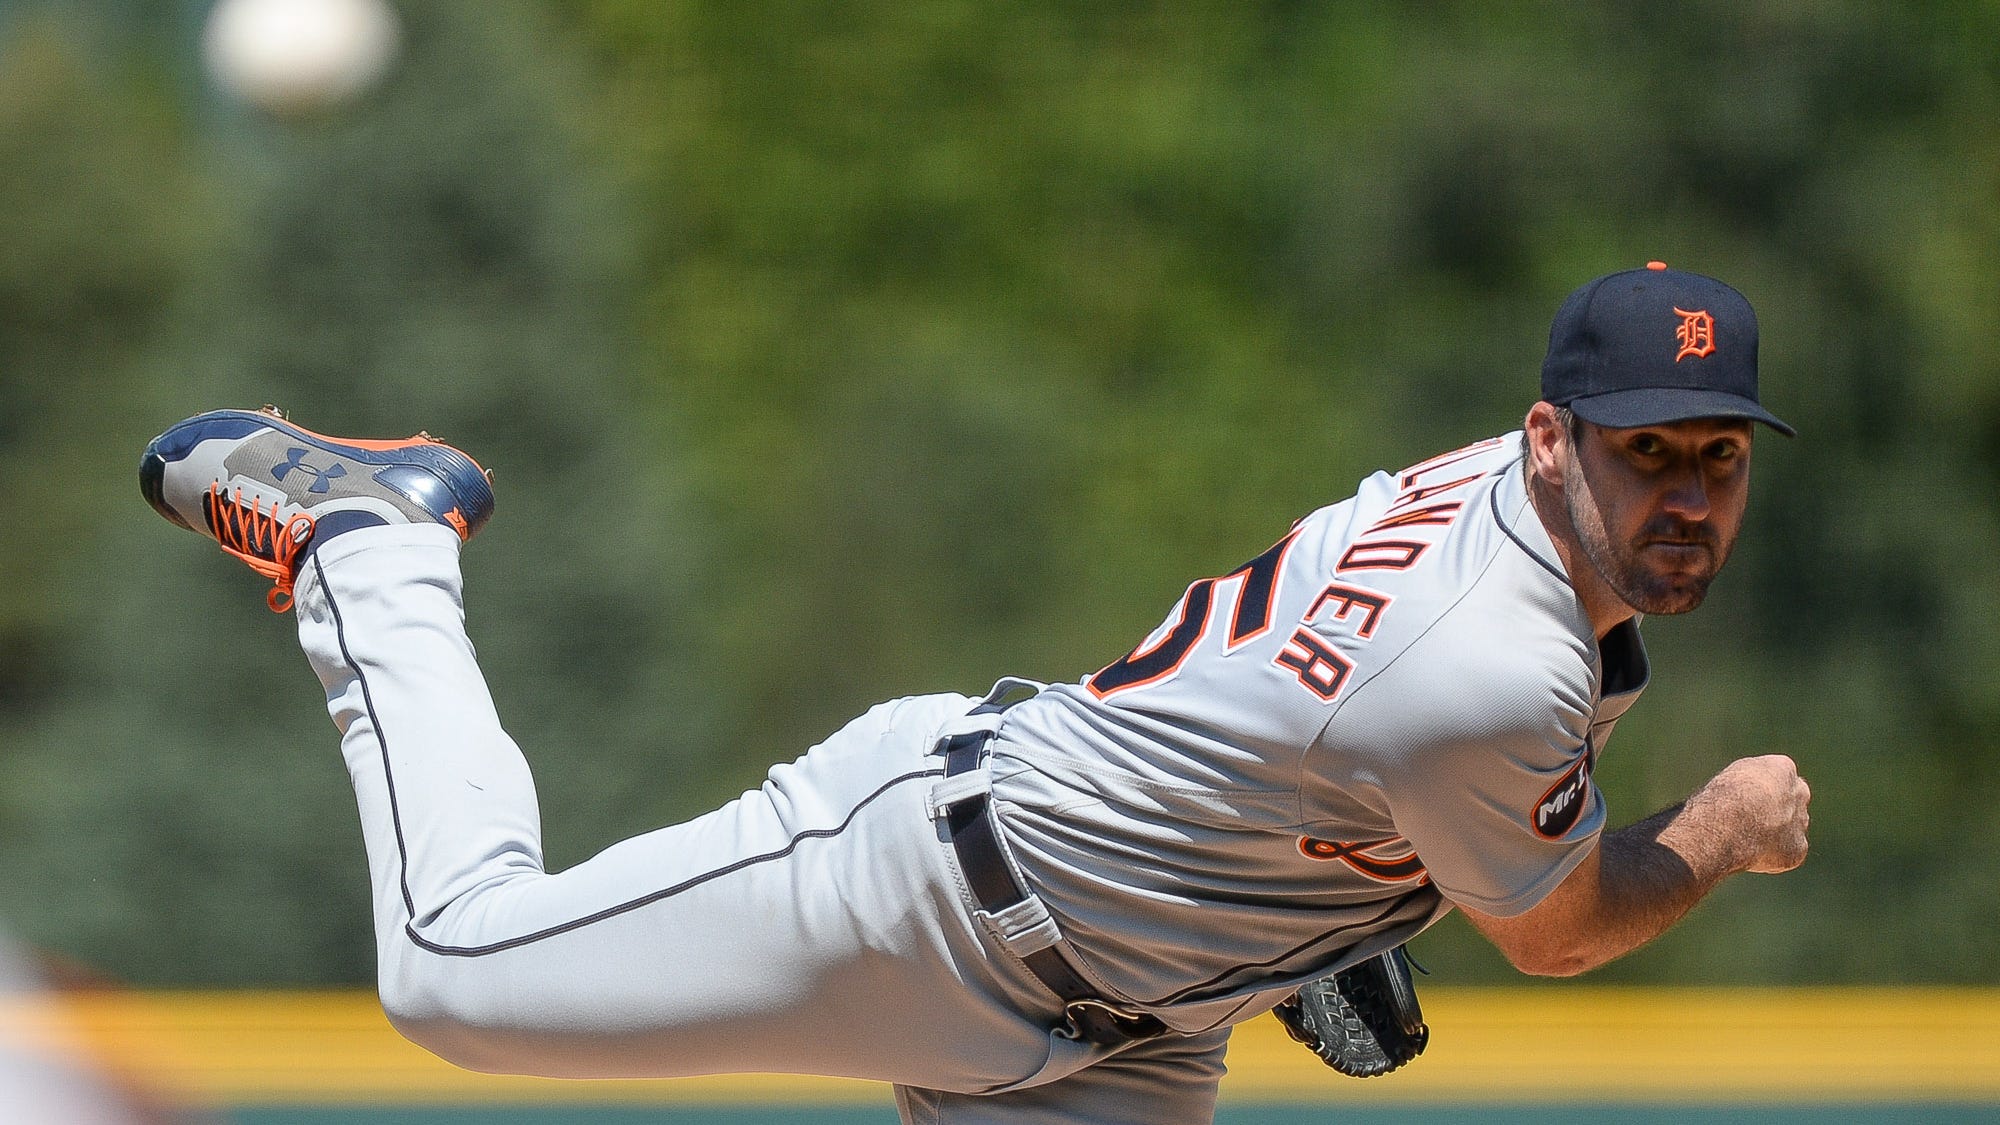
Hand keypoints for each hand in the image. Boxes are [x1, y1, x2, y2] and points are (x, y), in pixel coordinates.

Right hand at [1688, 755, 1810, 873]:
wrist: (1728, 825)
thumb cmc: (1721, 798)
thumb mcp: (1733, 777)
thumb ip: (1751, 784)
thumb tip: (1751, 797)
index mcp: (1783, 768)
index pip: (1779, 777)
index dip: (1761, 791)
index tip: (1745, 800)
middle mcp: (1799, 793)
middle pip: (1793, 802)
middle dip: (1778, 811)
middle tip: (1751, 821)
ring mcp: (1801, 822)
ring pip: (1792, 830)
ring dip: (1775, 835)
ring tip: (1745, 839)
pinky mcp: (1798, 849)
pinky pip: (1788, 854)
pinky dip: (1772, 857)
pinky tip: (1751, 854)